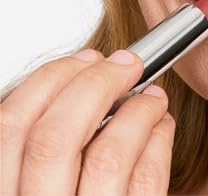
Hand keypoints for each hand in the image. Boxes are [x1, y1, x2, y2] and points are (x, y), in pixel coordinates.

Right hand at [1, 48, 174, 194]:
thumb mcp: (36, 183)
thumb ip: (44, 147)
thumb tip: (84, 79)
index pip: (9, 127)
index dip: (51, 80)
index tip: (86, 58)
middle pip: (55, 135)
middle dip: (97, 82)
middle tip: (126, 63)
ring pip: (108, 155)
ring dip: (138, 110)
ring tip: (152, 95)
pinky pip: (146, 180)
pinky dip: (158, 139)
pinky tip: (160, 125)